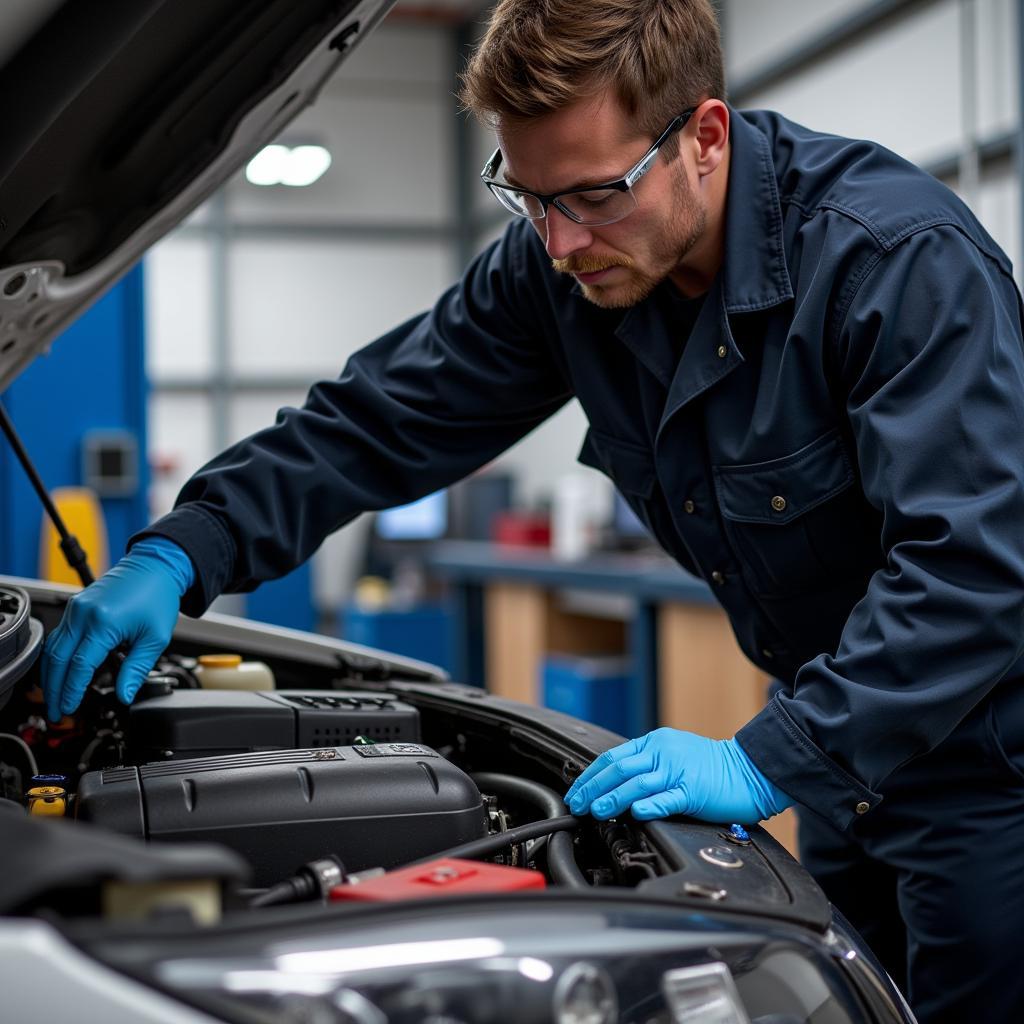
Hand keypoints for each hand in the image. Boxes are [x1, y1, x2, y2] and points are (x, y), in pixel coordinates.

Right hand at [41, 538, 193, 720]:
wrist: (156, 567)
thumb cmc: (158, 597)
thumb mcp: (155, 638)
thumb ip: (137, 669)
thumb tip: (125, 694)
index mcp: (104, 622)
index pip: (80, 666)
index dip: (72, 691)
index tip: (69, 708)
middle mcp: (84, 613)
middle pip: (58, 659)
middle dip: (54, 689)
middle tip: (57, 711)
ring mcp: (77, 608)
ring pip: (53, 648)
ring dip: (50, 675)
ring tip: (55, 697)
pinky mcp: (76, 605)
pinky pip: (59, 635)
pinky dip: (55, 657)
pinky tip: (57, 672)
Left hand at [564, 728, 792, 823]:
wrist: (750, 770)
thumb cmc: (712, 768)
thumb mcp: (673, 756)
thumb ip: (646, 767)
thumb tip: (615, 786)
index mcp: (655, 743)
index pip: (613, 757)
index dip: (590, 776)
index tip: (576, 792)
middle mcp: (663, 753)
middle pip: (618, 769)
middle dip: (593, 788)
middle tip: (577, 804)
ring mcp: (678, 771)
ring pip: (637, 783)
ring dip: (612, 798)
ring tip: (596, 810)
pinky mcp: (694, 790)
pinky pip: (667, 798)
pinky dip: (649, 805)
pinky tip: (634, 812)